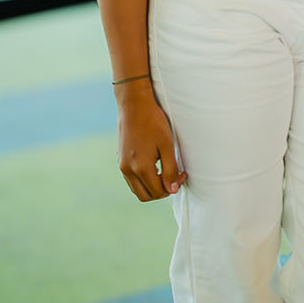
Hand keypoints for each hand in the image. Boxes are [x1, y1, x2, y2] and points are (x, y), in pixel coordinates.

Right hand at [116, 81, 183, 200]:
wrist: (134, 107)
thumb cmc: (154, 123)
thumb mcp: (167, 145)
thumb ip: (170, 169)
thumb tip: (172, 190)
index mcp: (140, 168)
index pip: (157, 192)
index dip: (173, 187)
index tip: (182, 174)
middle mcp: (128, 170)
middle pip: (145, 196)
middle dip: (162, 191)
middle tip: (175, 176)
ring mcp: (122, 167)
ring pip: (137, 190)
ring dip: (152, 186)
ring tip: (166, 171)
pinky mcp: (120, 161)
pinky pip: (132, 180)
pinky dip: (144, 180)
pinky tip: (156, 167)